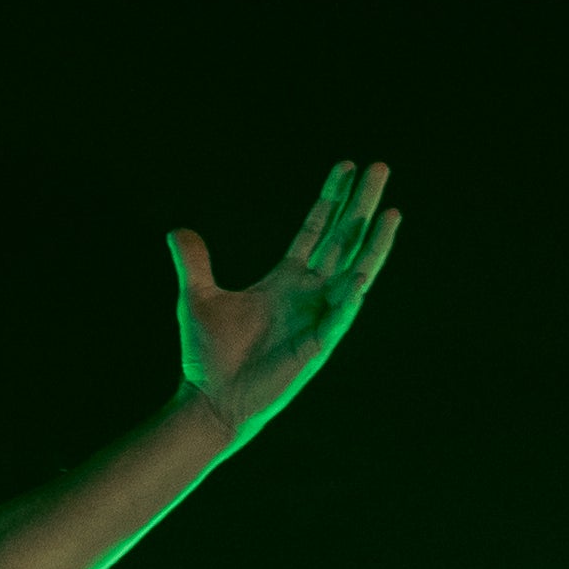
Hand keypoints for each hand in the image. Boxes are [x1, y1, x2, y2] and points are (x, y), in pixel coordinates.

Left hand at [172, 161, 400, 443]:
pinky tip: (364, 273)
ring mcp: (316, 318)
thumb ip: (193, 263)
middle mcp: (308, 294)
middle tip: (380, 167)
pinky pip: (339, 317)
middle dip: (360, 204)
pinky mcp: (316, 346)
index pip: (315, 230)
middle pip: (343, 240)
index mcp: (286, 280)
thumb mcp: (198, 299)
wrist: (210, 402)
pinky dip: (351, 296)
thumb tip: (177, 231)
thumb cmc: (209, 357)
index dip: (330, 199)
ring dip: (373, 244)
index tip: (344, 166)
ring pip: (354, 272)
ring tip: (391, 211)